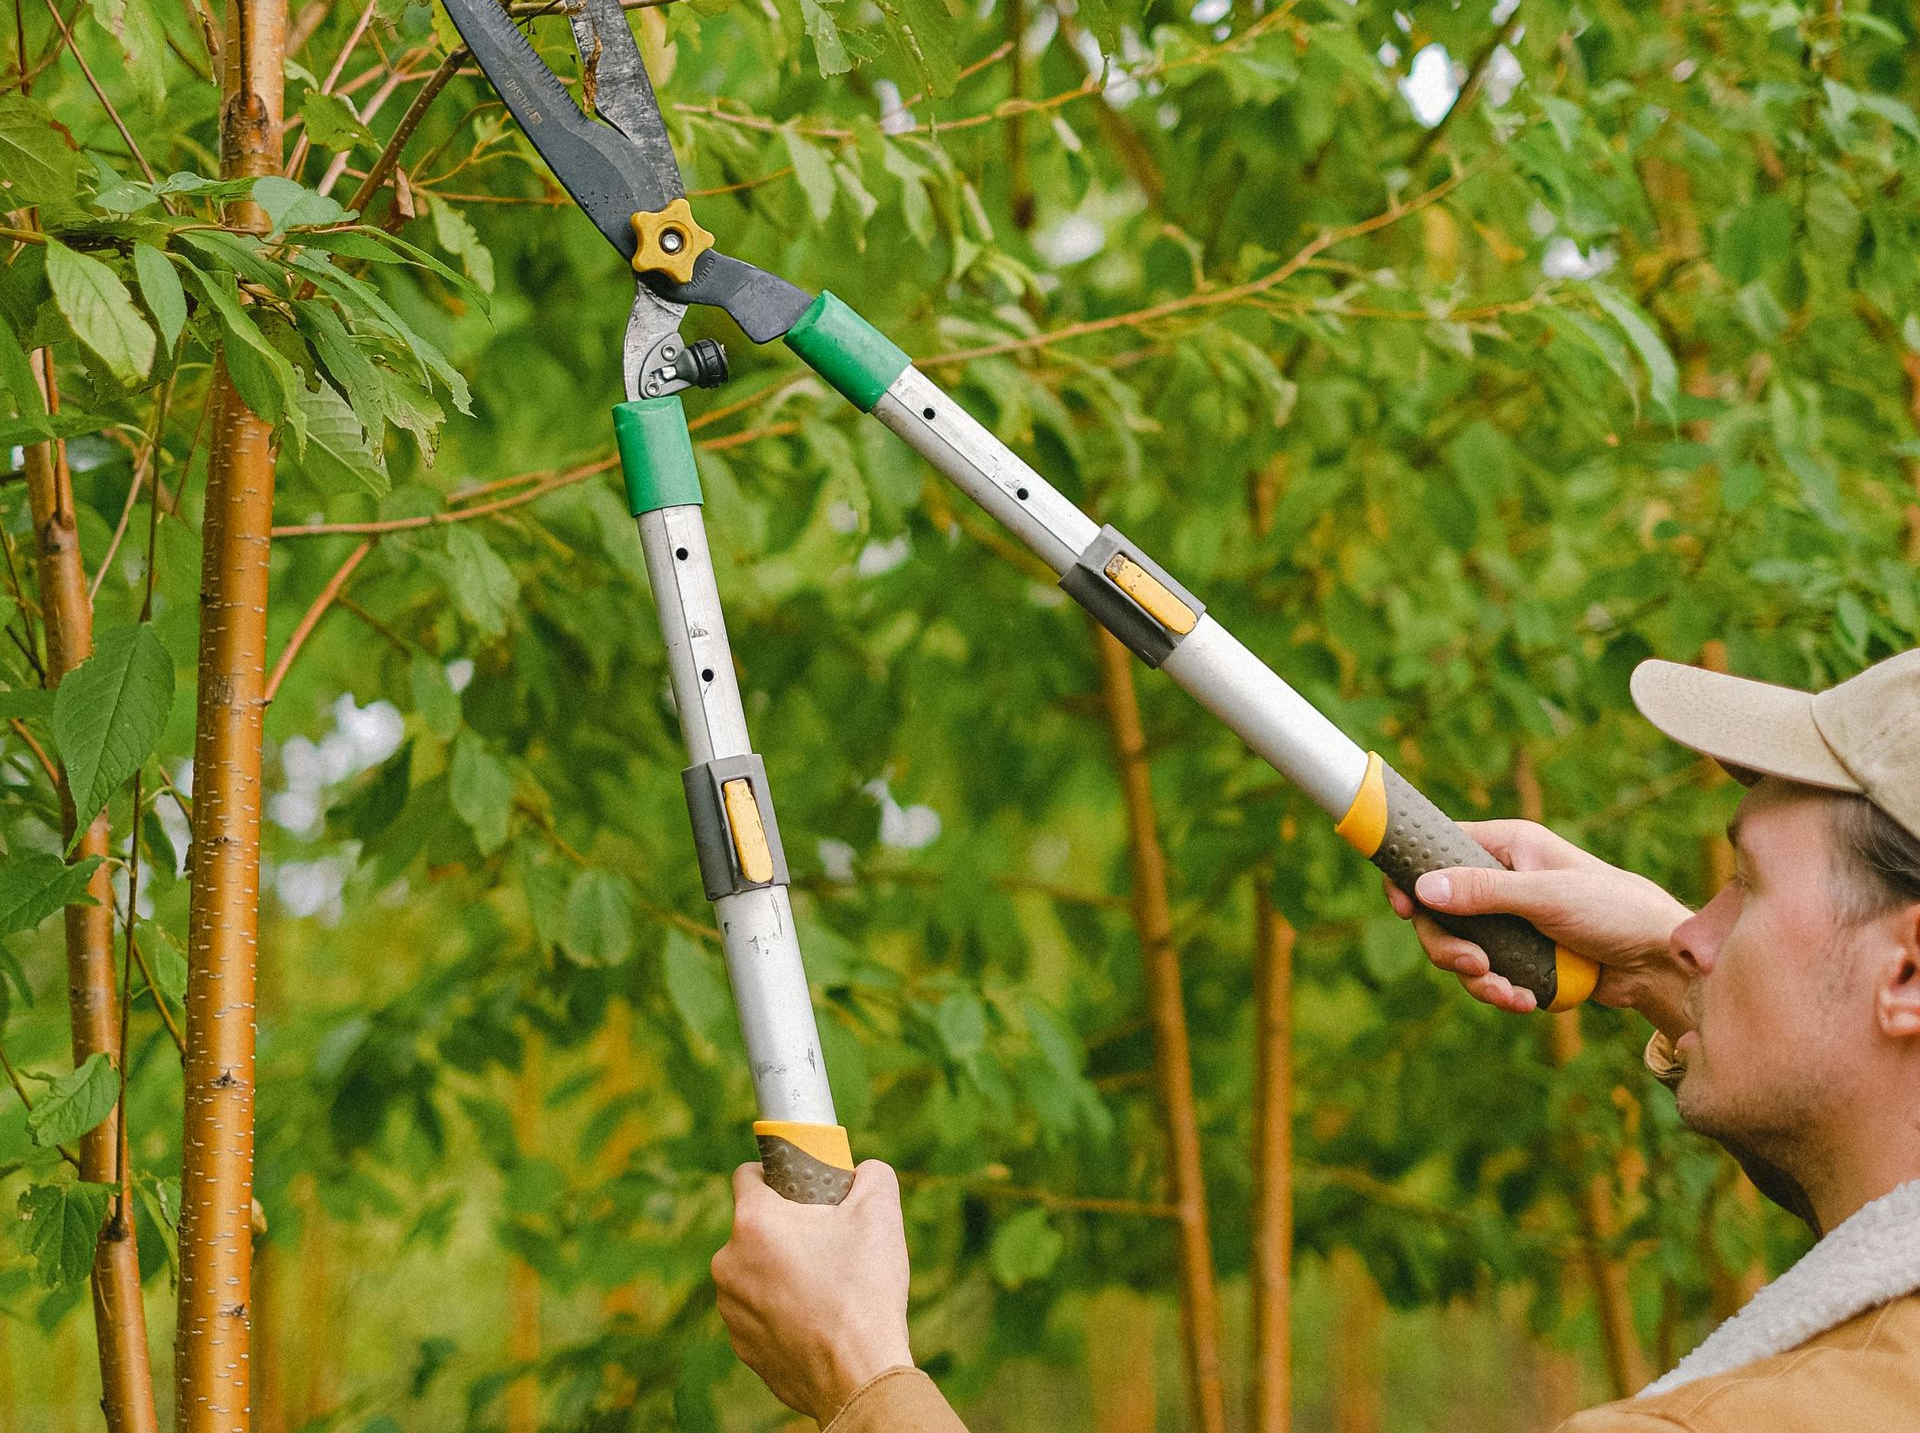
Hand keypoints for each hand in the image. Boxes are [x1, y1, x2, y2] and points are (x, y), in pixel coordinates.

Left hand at [711, 1160, 913, 1424]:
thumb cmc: (864, 1292)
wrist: (860, 1377)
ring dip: (782, 1271)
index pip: (748, 1175)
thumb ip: (871, 1174)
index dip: (778, 1174)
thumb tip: (864, 1172)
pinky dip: (782, 1310)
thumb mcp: (880, 1213)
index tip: (804, 1189)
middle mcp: (728, 1263)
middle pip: (755, 1227)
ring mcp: (731, 1309)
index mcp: (753, 1223)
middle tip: (828, 1242)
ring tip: (826, 1287)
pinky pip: (760, 1312)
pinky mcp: (742, 1345)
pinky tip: (817, 1320)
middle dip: (787, 1229)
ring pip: (756, 1271)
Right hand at [1381, 819, 1691, 1035]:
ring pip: (1459, 948)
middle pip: (1439, 910)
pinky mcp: (1520, 955)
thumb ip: (1484, 892)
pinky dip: (1499, 990)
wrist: (1661, 964)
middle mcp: (1502, 879)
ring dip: (1478, 978)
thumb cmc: (1617, 911)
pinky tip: (1527, 1000)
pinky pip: (1486, 974)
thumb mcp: (1547, 897)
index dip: (1412, 875)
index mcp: (1507, 847)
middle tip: (1474, 966)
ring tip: (1510, 992)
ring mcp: (1509, 920)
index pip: (1438, 847)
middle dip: (1449, 946)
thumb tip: (1423, 887)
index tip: (1403, 907)